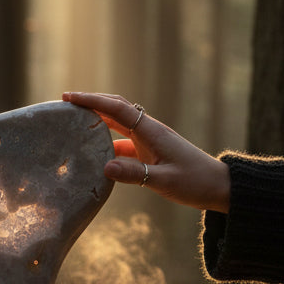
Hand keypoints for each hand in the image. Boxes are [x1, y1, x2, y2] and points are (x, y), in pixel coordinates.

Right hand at [62, 91, 230, 212]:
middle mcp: (148, 131)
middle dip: (90, 104)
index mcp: (151, 131)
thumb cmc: (195, 182)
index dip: (92, 101)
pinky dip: (107, 144)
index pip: (116, 108)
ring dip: (97, 122)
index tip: (69, 97)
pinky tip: (95, 156)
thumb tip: (104, 167)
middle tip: (65, 103)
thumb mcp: (165, 181)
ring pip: (118, 125)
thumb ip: (135, 174)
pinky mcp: (150, 153)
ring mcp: (149, 141)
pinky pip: (123, 143)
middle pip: (115, 109)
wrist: (218, 187)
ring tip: (73, 125)